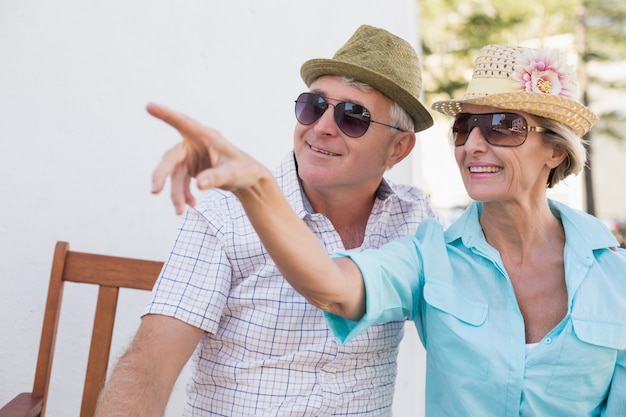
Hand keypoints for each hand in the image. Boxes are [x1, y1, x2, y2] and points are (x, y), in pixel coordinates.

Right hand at [148, 102, 269, 213]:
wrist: (248, 179)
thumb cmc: (244, 169)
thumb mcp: (233, 173)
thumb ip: (217, 177)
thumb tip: (199, 185)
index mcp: (206, 136)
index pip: (184, 123)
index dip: (166, 114)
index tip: (149, 105)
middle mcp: (194, 144)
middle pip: (171, 158)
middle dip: (162, 174)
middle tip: (155, 190)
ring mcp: (190, 157)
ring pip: (175, 176)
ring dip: (176, 194)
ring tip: (180, 211)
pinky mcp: (189, 169)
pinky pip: (181, 183)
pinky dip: (184, 195)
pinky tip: (191, 205)